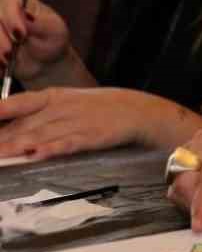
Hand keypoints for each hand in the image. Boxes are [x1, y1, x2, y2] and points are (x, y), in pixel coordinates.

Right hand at [0, 0, 71, 83]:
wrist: (44, 61)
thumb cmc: (52, 40)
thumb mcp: (52, 31)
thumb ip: (38, 25)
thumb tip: (25, 22)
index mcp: (18, 1)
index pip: (9, 3)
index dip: (13, 19)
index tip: (22, 35)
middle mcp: (1, 11)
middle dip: (1, 37)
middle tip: (11, 52)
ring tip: (9, 60)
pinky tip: (2, 67)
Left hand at [0, 87, 174, 158]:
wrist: (138, 111)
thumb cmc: (99, 109)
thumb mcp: (67, 103)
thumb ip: (39, 115)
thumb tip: (9, 131)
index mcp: (54, 96)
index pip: (19, 103)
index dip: (1, 109)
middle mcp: (62, 108)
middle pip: (25, 124)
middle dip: (3, 138)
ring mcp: (77, 122)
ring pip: (41, 134)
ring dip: (17, 146)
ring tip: (0, 155)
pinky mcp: (93, 137)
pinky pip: (70, 143)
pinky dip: (54, 148)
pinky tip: (38, 154)